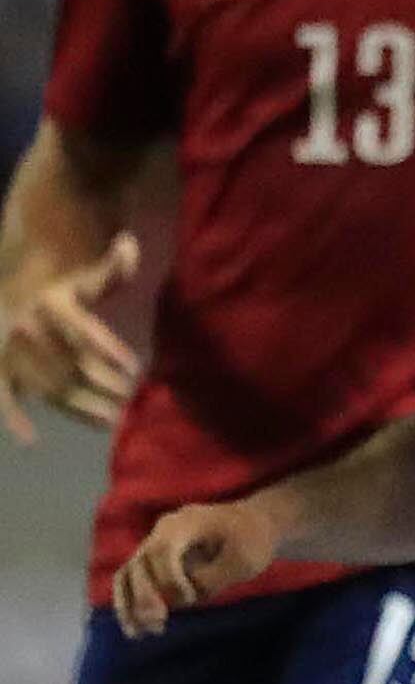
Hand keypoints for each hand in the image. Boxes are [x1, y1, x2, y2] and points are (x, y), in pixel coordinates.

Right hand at [2, 233, 141, 442]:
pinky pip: (5, 395)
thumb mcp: (86, 279)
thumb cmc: (62, 293)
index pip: (84, 327)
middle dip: (104, 383)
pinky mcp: (1, 371)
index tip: (134, 366)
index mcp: (54, 303)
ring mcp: (12, 351)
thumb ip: (111, 268)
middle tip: (130, 398)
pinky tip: (29, 439)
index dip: (108, 347)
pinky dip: (14, 418)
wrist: (14, 299)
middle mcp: (29, 326)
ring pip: (50, 385)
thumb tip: (129, 244)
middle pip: (72, 364)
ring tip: (112, 420)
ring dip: (81, 406)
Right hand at [114, 497, 276, 635]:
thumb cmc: (253, 539)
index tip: (190, 599)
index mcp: (184, 523)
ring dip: (129, 605)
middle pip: (139, 563)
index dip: (171, 579)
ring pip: (127, 574)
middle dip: (145, 596)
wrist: (253, 523)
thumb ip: (212, 578)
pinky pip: (130, 581)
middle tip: (158, 624)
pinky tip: (135, 630)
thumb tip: (181, 600)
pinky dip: (129, 605)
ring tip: (138, 634)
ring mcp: (155, 544)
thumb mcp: (243, 559)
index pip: (163, 552)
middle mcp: (162, 531)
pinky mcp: (154, 560)